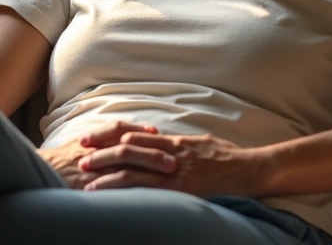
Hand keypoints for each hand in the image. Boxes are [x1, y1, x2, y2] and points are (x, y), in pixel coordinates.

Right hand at [37, 121, 174, 188]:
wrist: (40, 172)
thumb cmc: (61, 159)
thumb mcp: (79, 142)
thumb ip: (99, 137)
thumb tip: (119, 133)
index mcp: (94, 139)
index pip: (121, 130)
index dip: (141, 132)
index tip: (158, 134)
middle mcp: (96, 152)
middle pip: (129, 149)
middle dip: (152, 153)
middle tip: (173, 160)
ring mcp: (94, 171)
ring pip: (126, 169)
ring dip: (149, 172)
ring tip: (169, 176)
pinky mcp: (92, 187)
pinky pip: (115, 188)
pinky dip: (133, 190)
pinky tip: (150, 194)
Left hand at [79, 132, 267, 197]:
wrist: (250, 170)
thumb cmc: (227, 157)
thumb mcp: (200, 143)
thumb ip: (177, 144)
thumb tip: (159, 140)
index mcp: (173, 141)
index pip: (134, 135)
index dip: (109, 137)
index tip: (90, 139)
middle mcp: (170, 153)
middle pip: (128, 149)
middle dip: (102, 153)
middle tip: (80, 156)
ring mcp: (176, 171)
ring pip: (134, 170)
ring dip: (108, 175)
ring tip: (88, 180)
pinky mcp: (182, 189)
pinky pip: (150, 190)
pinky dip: (128, 193)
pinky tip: (113, 197)